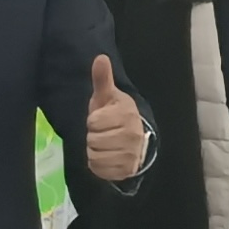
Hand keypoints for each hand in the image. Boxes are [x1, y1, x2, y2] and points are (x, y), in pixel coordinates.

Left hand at [82, 56, 147, 183]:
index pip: (93, 121)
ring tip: (105, 145)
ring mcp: (131, 154)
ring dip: (94, 151)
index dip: (92, 121)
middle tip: (103, 133)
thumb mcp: (107, 97)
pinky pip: (99, 170)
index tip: (101, 119)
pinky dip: (98, 165)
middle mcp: (133, 135)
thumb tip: (100, 57)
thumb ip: (102, 79)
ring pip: (94, 155)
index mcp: (127, 115)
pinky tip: (107, 157)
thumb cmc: (115, 117)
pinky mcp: (126, 170)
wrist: (135, 141)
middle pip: (93, 139)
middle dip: (93, 137)